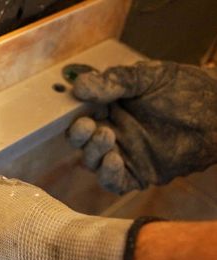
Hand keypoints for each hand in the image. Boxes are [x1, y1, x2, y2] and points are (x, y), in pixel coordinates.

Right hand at [68, 61, 216, 193]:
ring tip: (106, 136)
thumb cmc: (186, 90)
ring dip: (92, 152)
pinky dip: (108, 175)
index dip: (74, 112)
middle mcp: (112, 131)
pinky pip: (114, 181)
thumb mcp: (148, 76)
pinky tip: (113, 160)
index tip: (76, 106)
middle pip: (81, 140)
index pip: (80, 114)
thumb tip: (80, 85)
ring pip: (92, 161)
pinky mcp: (138, 174)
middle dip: (79, 134)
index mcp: (109, 108)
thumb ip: (115, 81)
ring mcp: (124, 154)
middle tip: (87, 124)